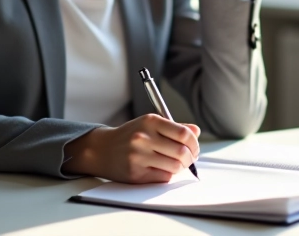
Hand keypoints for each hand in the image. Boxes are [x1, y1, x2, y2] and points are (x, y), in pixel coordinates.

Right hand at [61, 114, 200, 182]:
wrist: (102, 149)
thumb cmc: (130, 136)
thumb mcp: (149, 124)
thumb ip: (174, 127)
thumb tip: (196, 131)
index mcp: (150, 122)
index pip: (184, 134)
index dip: (194, 143)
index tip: (195, 148)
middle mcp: (144, 138)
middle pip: (182, 152)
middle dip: (190, 158)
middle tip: (189, 159)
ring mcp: (139, 156)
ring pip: (175, 167)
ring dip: (179, 167)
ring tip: (174, 164)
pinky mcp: (136, 173)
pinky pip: (163, 177)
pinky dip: (167, 174)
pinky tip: (161, 169)